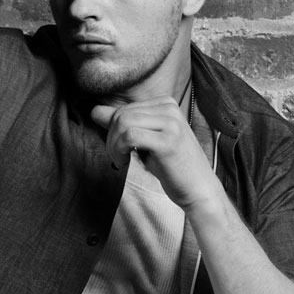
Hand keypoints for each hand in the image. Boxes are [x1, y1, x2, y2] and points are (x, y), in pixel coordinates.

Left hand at [91, 96, 219, 210]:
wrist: (199, 190)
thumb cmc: (171, 166)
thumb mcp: (144, 140)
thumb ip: (122, 124)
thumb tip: (95, 110)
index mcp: (165, 104)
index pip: (123, 109)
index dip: (112, 130)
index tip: (118, 149)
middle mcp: (170, 108)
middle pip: (120, 115)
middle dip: (110, 139)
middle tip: (117, 158)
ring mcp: (171, 123)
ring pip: (122, 123)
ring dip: (113, 146)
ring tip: (120, 161)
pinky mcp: (168, 140)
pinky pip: (129, 136)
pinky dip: (120, 151)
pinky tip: (125, 163)